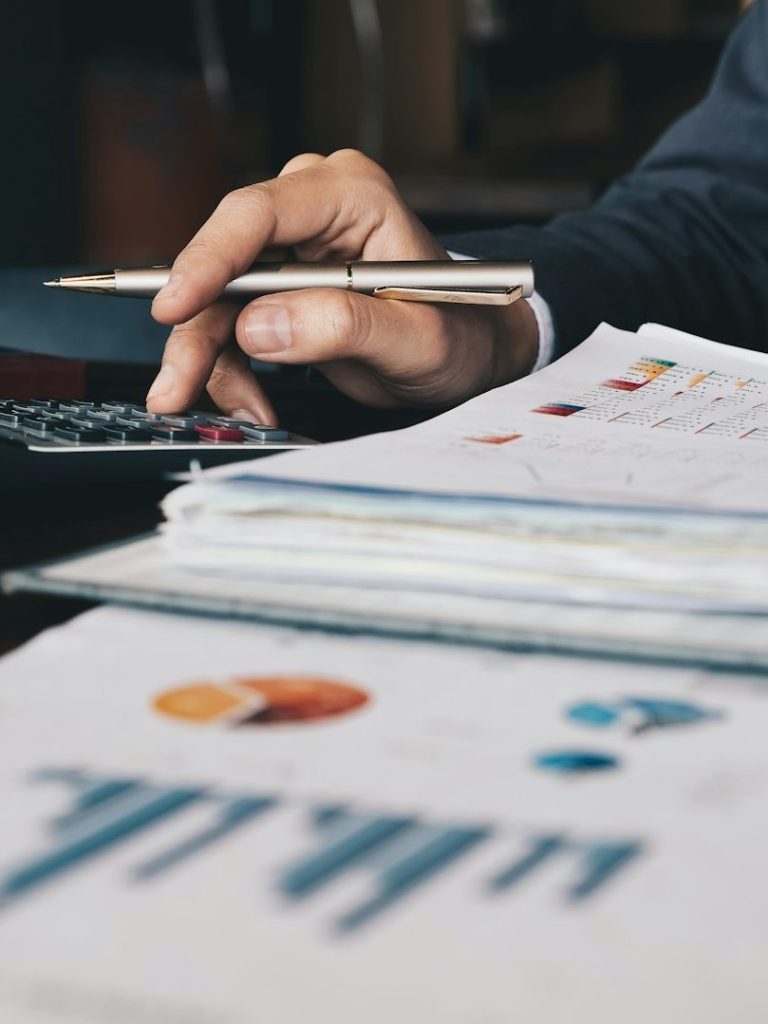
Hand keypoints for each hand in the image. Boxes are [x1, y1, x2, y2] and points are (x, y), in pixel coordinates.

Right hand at [147, 150, 538, 422]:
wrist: (467, 355)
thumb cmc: (457, 335)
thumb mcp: (416, 339)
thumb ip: (344, 326)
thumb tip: (260, 326)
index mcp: (350, 194)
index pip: (259, 215)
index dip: (208, 259)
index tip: (174, 306)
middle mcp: (310, 212)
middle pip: (225, 262)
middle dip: (196, 330)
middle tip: (175, 388)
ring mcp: (290, 251)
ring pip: (217, 302)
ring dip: (210, 362)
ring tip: (239, 414)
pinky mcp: (277, 290)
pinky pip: (230, 327)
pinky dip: (232, 371)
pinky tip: (254, 405)